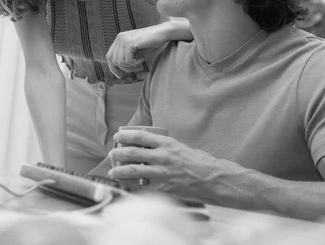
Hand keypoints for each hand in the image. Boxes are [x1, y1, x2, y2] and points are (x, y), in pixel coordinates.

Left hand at [106, 26, 166, 78]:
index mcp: (119, 39)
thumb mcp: (135, 51)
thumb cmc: (151, 43)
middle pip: (114, 61)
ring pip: (120, 62)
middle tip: (137, 69)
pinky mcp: (130, 43)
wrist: (162, 33)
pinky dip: (136, 62)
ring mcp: (124, 39)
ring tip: (140, 61)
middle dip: (125, 68)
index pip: (109, 56)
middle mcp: (119, 38)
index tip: (120, 76)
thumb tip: (118, 69)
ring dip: (131, 66)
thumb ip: (125, 56)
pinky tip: (143, 58)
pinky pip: (128, 60)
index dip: (113, 68)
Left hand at [108, 130, 225, 198]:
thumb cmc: (199, 162)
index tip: (118, 137)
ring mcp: (161, 173)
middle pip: (132, 152)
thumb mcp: (180, 146)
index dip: (125, 136)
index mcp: (167, 143)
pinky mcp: (163, 188)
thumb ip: (164, 146)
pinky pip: (141, 186)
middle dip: (117, 153)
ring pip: (132, 170)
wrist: (212, 178)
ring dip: (119, 171)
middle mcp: (162, 156)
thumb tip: (148, 146)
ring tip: (112, 172)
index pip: (139, 136)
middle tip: (112, 154)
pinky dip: (131, 186)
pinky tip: (125, 186)